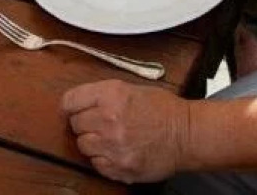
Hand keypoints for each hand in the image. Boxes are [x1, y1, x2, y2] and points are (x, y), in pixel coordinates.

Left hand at [62, 81, 188, 183]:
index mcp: (111, 95)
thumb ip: (104, 95)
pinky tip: (118, 152)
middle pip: (75, 124)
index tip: (72, 110)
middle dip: (85, 124)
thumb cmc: (162, 109)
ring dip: (92, 142)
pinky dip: (103, 159)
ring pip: (83, 146)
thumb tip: (78, 103)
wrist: (186, 135)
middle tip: (100, 124)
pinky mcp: (119, 168)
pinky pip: (96, 165)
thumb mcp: (131, 89)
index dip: (70, 106)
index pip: (70, 101)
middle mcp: (108, 119)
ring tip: (110, 139)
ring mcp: (113, 146)